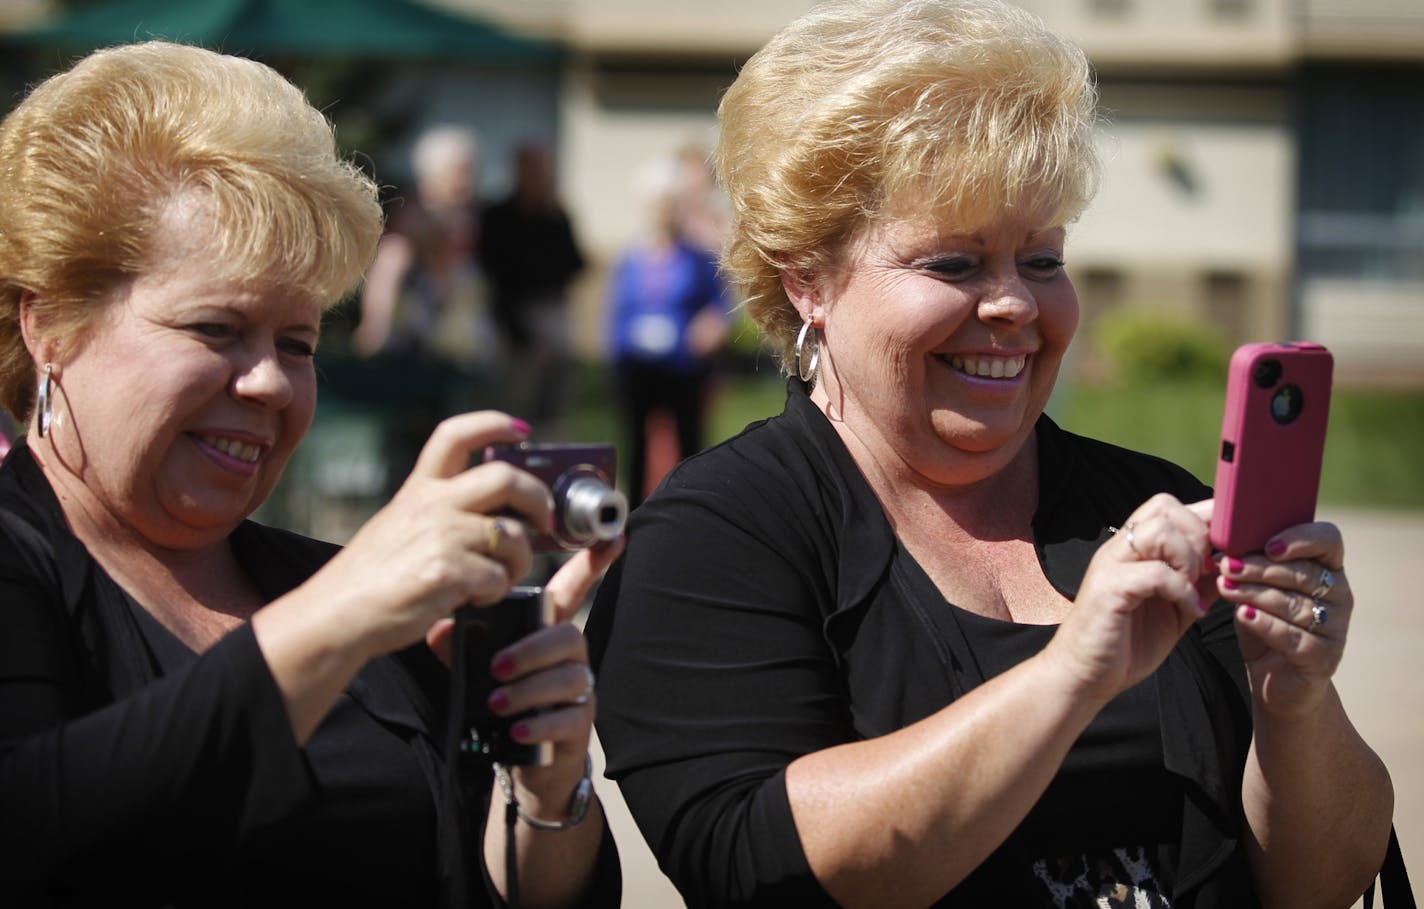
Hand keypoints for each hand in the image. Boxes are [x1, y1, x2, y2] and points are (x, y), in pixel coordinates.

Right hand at [306, 411, 553, 660]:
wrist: (337, 615)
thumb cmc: (371, 578)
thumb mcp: (398, 524)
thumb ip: (440, 510)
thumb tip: (498, 512)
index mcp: (419, 489)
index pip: (456, 434)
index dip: (494, 424)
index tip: (521, 431)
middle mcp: (432, 505)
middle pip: (506, 478)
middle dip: (538, 499)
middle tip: (544, 521)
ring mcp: (441, 536)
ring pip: (513, 537)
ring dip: (519, 562)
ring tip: (499, 577)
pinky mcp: (448, 571)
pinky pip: (500, 577)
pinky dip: (497, 592)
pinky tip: (476, 598)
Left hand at [428, 537, 626, 803]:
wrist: (523, 762)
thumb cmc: (503, 704)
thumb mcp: (476, 671)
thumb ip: (458, 648)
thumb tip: (439, 629)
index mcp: (546, 631)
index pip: (574, 589)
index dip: (592, 563)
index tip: (612, 538)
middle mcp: (569, 656)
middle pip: (568, 637)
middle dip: (532, 649)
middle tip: (497, 667)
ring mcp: (579, 690)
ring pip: (569, 678)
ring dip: (530, 690)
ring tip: (497, 704)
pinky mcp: (580, 725)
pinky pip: (570, 718)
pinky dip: (540, 725)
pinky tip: (516, 731)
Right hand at [1049, 494, 1216, 701]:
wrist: (1086, 676)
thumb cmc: (1127, 642)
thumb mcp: (1176, 607)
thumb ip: (1199, 582)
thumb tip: (1233, 561)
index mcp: (1133, 549)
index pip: (1170, 507)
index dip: (1204, 519)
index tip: (1224, 550)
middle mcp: (1119, 549)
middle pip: (1165, 507)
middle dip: (1198, 536)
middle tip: (1206, 573)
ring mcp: (1110, 566)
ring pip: (1159, 531)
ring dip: (1188, 560)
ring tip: (1193, 589)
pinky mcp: (1108, 590)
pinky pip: (1156, 573)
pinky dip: (1183, 591)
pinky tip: (1190, 611)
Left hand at [1214, 521, 1349, 718]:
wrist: (1275, 681)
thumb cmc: (1265, 624)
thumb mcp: (1256, 590)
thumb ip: (1250, 567)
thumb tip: (1222, 547)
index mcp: (1328, 569)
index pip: (1329, 541)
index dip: (1301, 538)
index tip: (1268, 545)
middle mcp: (1339, 596)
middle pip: (1303, 573)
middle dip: (1260, 568)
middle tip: (1227, 565)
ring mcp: (1335, 628)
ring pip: (1295, 604)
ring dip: (1256, 593)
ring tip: (1225, 586)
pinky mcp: (1323, 657)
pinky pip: (1292, 636)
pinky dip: (1265, 623)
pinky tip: (1243, 614)